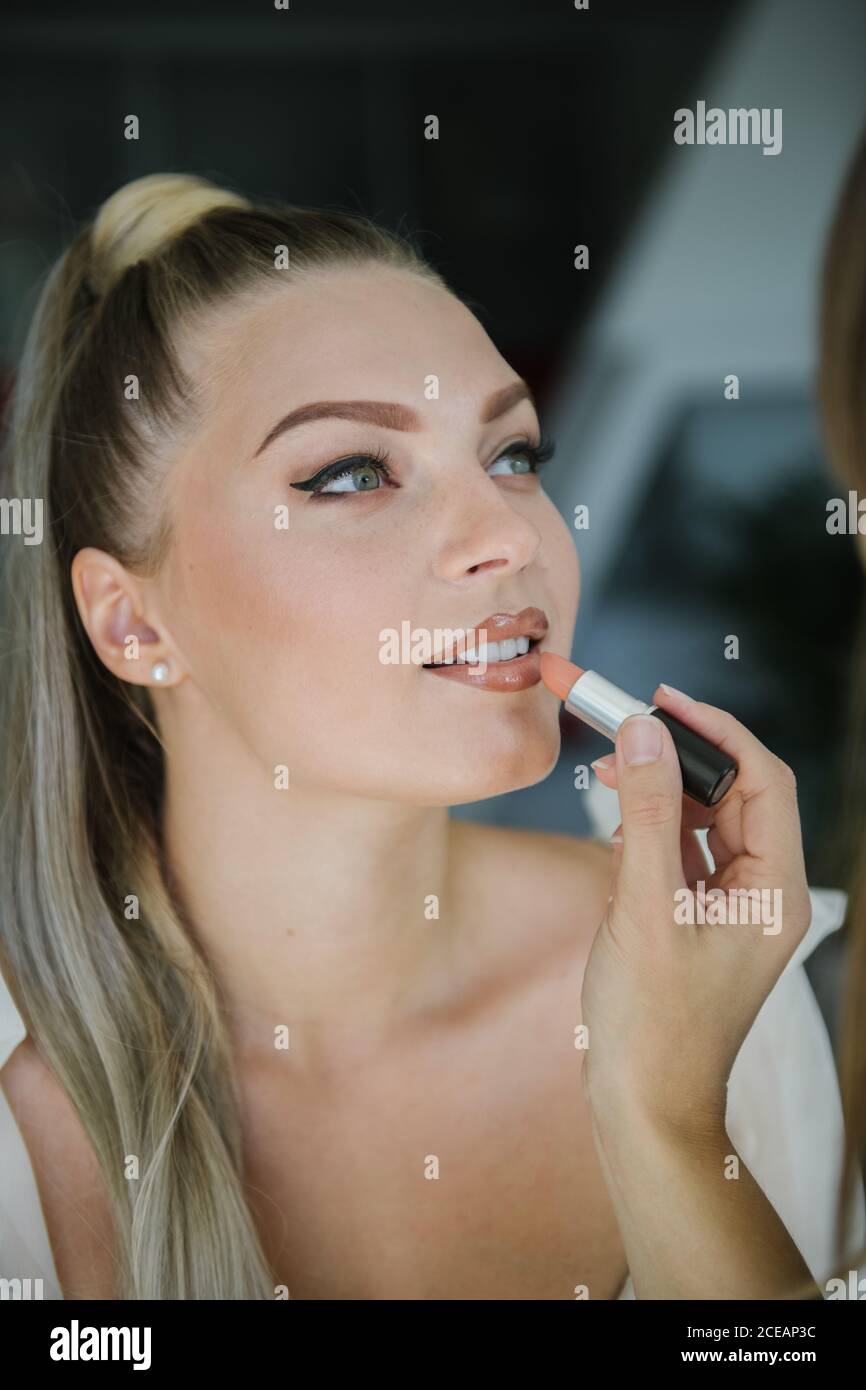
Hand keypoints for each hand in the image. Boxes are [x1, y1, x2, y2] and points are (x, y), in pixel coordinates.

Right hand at [581, 683, 811, 1133]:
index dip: (716, 731)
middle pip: (732, 793)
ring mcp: (730, 908)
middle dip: (678, 756)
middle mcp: (762, 893)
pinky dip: (647, 832)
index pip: (764, 779)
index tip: (663, 699)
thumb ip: (643, 814)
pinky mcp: (697, 920)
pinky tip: (614, 828)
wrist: (643, 1104)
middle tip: (622, 723)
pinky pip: (681, 853)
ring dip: (657, 792)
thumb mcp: (644, 908)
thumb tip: (641, 733)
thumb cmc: (653, 1024)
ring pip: (703, 820)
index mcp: (775, 890)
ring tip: (606, 770)